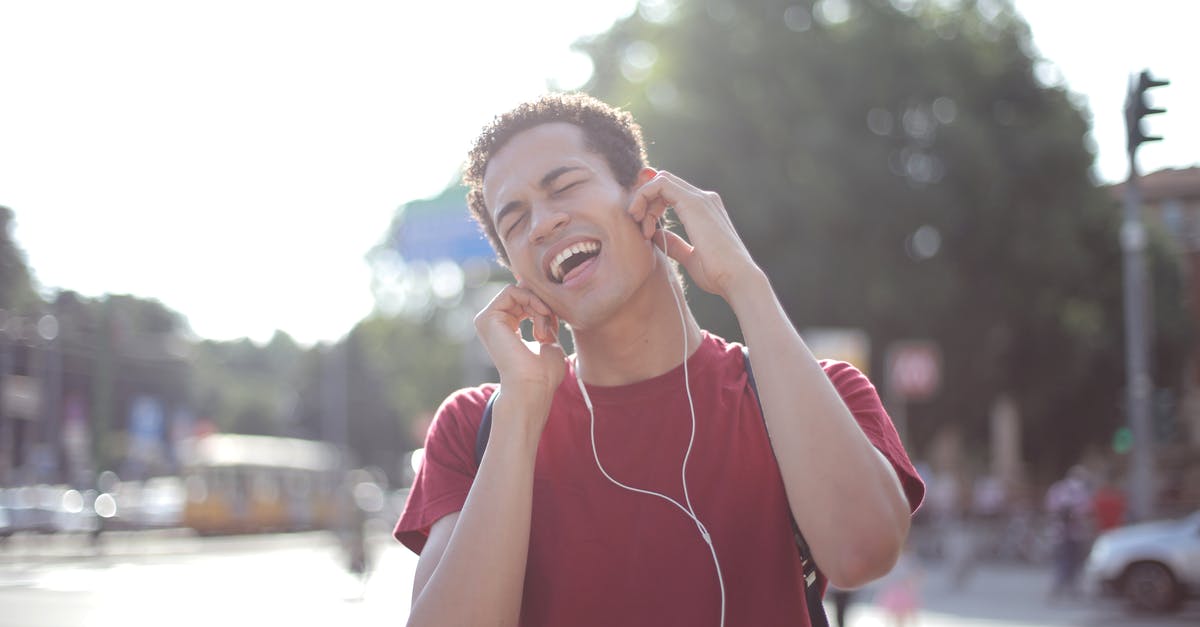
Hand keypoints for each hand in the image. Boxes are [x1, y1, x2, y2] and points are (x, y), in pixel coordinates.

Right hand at [473, 285, 566, 421]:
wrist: (533, 386)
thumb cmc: (543, 373)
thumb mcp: (548, 339)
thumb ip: (544, 320)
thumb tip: (546, 305)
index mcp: (505, 329)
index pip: (525, 302)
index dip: (544, 306)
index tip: (556, 324)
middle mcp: (493, 324)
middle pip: (522, 294)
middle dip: (542, 304)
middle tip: (552, 324)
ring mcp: (487, 320)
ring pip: (518, 291)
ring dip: (538, 304)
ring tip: (545, 327)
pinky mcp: (486, 318)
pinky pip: (512, 291)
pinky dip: (531, 300)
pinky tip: (541, 316)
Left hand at [626, 170, 759, 300]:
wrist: (736, 278)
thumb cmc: (717, 274)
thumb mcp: (691, 257)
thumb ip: (675, 244)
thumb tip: (656, 234)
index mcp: (705, 209)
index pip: (671, 192)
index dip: (651, 204)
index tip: (645, 229)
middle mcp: (704, 198)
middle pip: (664, 183)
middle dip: (645, 200)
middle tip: (640, 225)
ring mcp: (699, 197)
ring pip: (660, 180)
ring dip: (643, 200)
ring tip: (642, 227)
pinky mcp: (692, 202)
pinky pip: (659, 184)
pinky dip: (643, 196)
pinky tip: (640, 217)